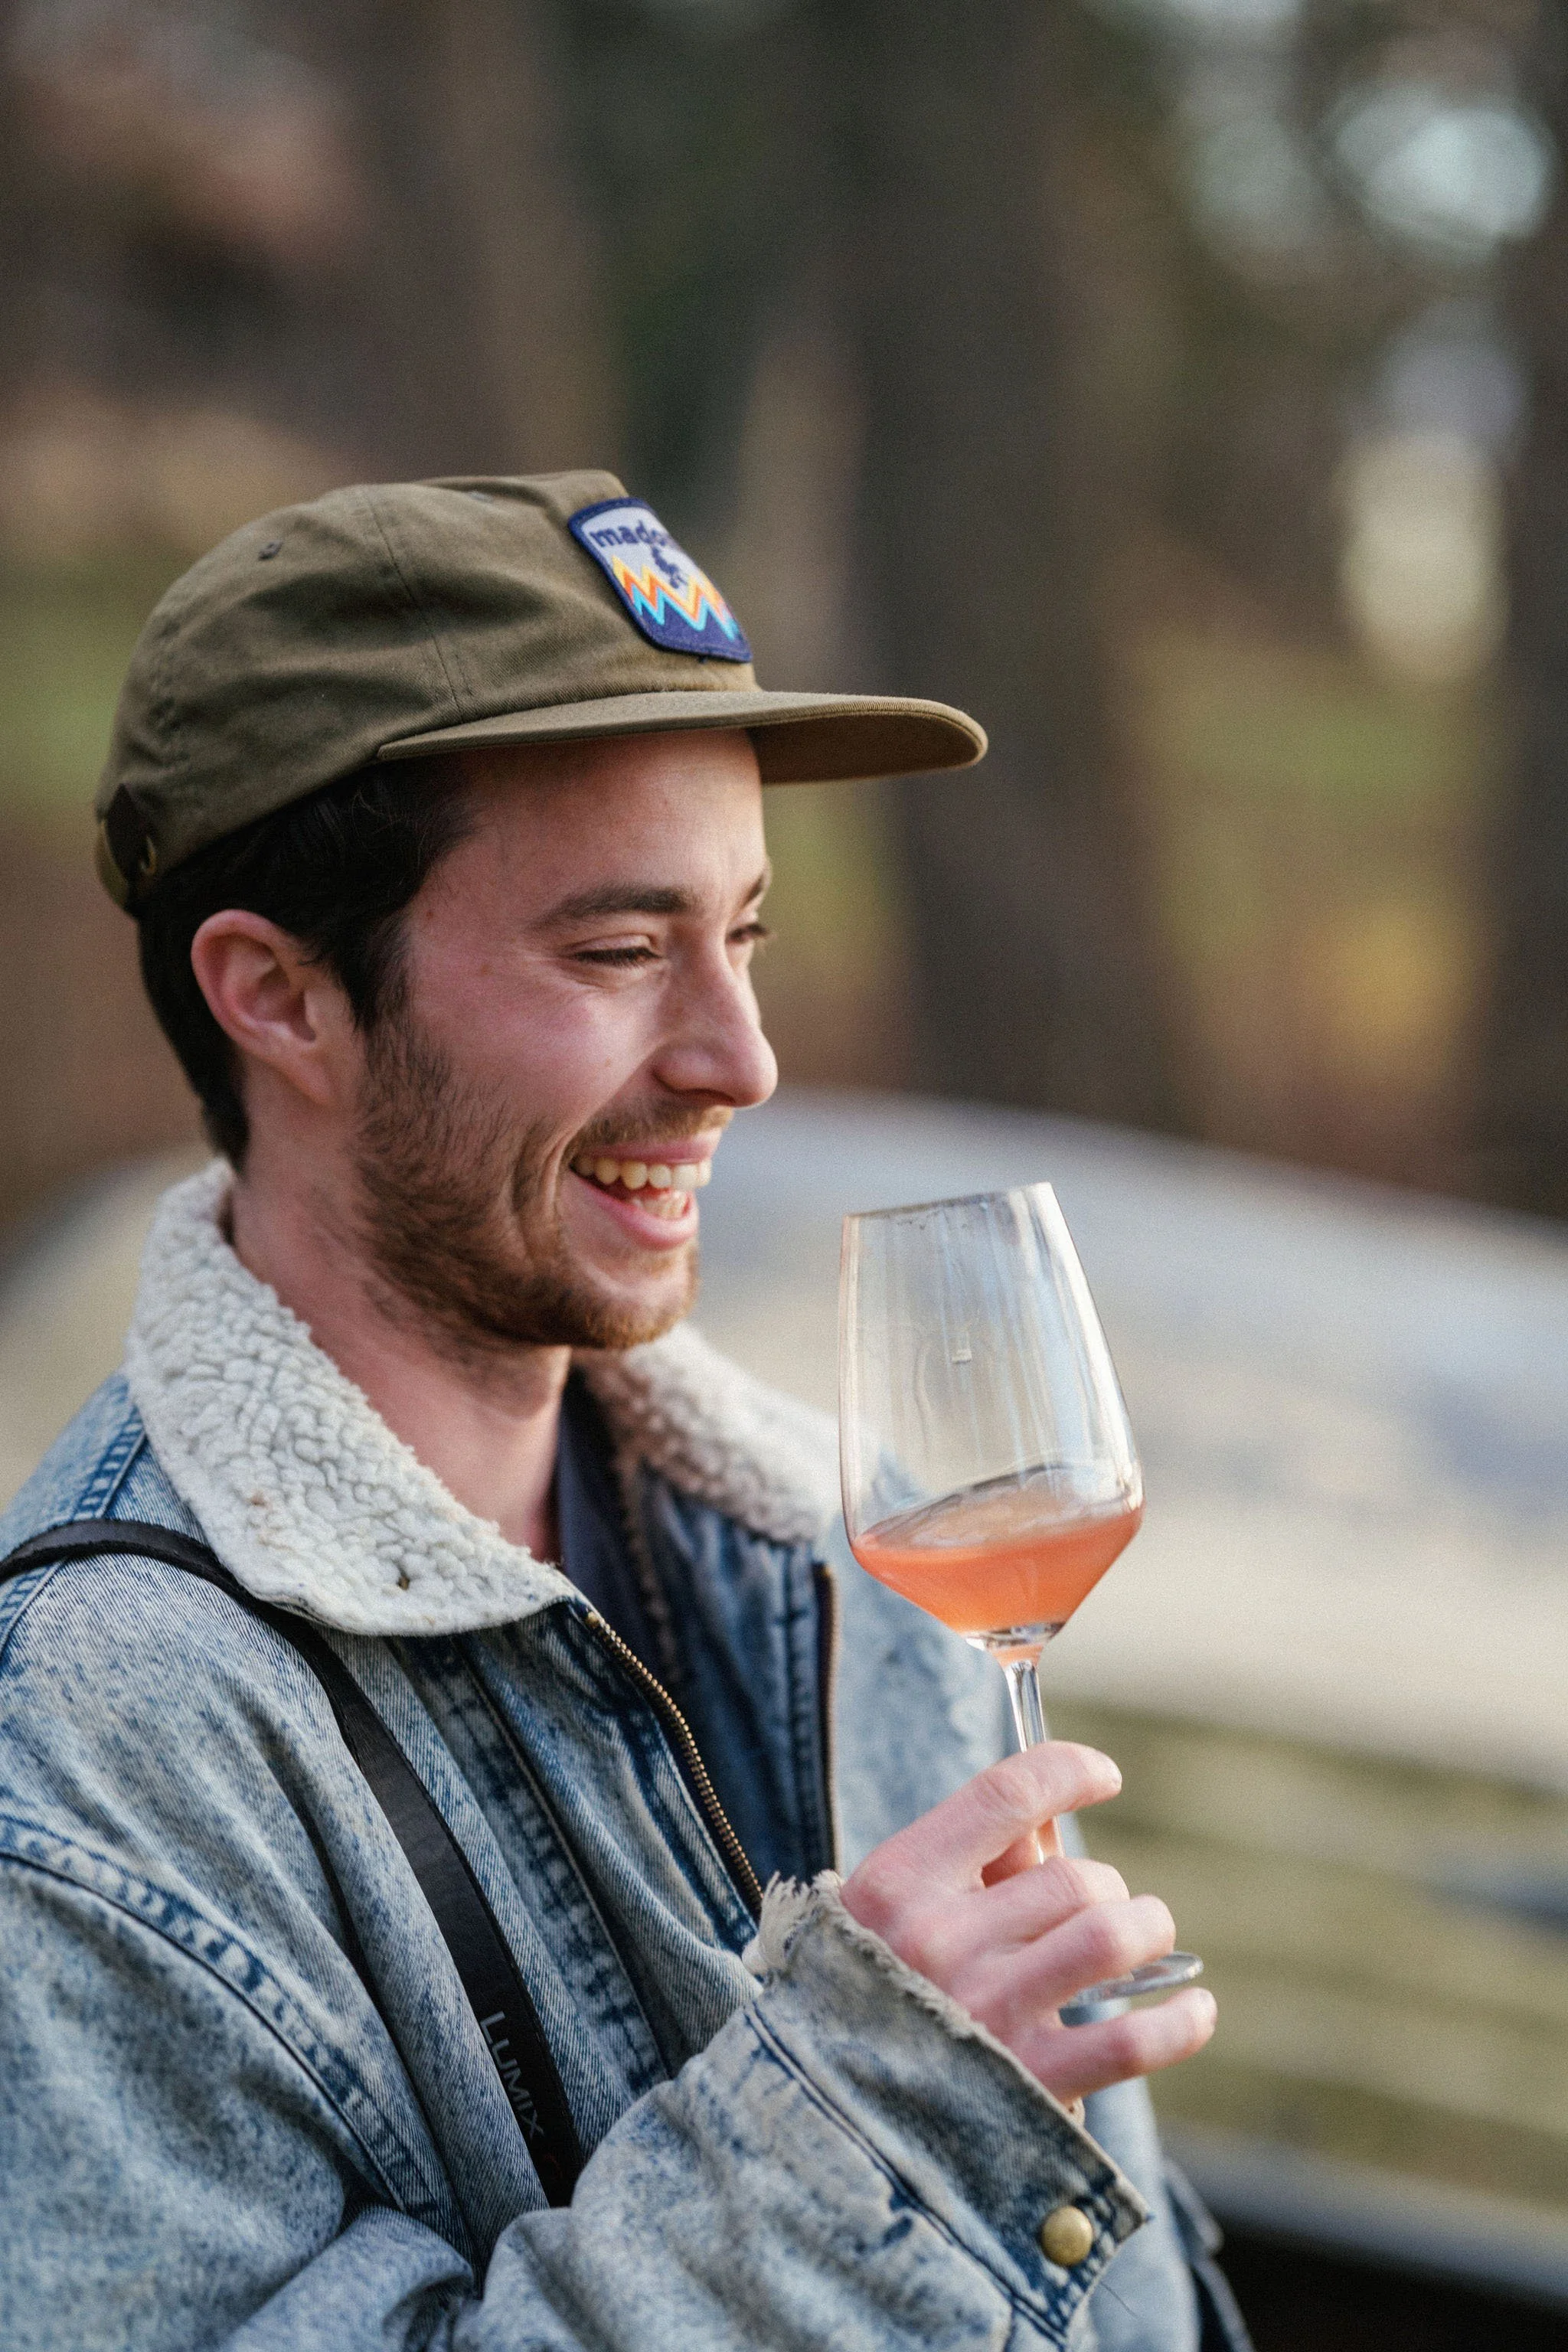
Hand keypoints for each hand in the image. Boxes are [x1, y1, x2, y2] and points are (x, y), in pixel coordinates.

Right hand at [840, 1742, 1215, 2106]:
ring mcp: (983, 2014)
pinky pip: (1131, 2038)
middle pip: (1072, 1878)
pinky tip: (1193, 2007)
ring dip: (1145, 1930)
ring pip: (1109, 1936)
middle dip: (1106, 1887)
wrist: (839, 2118)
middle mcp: (937, 1942)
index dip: (1070, 1770)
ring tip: (1143, 1939)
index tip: (1104, 1777)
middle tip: (1099, 1910)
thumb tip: (1055, 1809)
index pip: (1005, 1794)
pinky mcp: (1027, 2085)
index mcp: (898, 1882)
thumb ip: (975, 1857)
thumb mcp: (900, 1910)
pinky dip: (1179, 2020)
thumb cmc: (882, 1989)